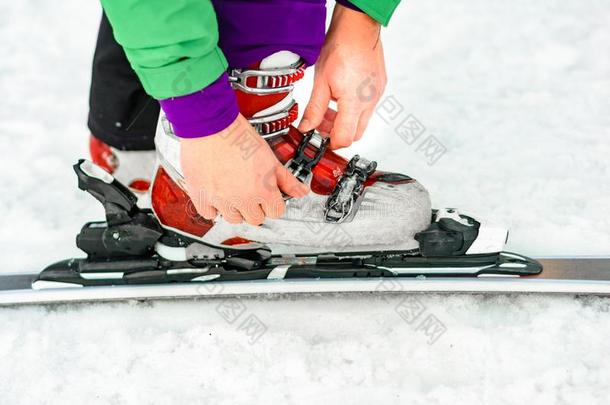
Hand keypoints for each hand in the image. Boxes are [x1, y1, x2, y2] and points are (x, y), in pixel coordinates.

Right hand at [180, 114, 308, 224]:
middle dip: (255, 207)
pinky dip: (213, 207)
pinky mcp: (201, 197)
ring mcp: (221, 201)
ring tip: (233, 191)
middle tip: (249, 191)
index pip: (276, 212)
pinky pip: (210, 214)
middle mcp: (242, 199)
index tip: (268, 196)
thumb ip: (286, 179)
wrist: (211, 126)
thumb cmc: (238, 137)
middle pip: (256, 219)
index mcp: (263, 190)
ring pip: (233, 219)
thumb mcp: (270, 157)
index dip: (273, 202)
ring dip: (235, 209)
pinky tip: (217, 193)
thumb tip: (301, 191)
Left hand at [299, 4, 386, 148]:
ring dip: (346, 121)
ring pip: (362, 121)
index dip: (330, 142)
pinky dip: (355, 109)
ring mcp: (377, 95)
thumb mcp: (320, 82)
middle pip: (355, 134)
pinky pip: (368, 107)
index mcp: (354, 103)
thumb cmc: (340, 49)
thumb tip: (306, 127)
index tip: (318, 137)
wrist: (357, 29)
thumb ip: (314, 109)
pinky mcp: (380, 87)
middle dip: (337, 132)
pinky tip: (342, 96)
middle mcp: (369, 102)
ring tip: (330, 107)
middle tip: (321, 122)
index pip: (344, 138)